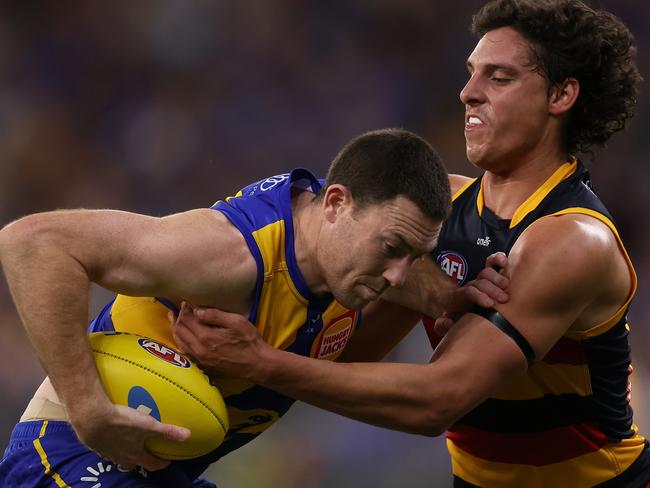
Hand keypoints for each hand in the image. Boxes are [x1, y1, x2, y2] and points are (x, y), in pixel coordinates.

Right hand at [70, 399, 189, 470]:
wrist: (92, 419)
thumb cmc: (122, 423)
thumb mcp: (148, 425)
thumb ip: (167, 431)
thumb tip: (188, 436)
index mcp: (135, 454)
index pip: (152, 464)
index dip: (161, 463)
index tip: (167, 461)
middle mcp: (121, 457)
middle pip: (133, 463)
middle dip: (142, 459)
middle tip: (148, 452)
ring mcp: (107, 452)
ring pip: (119, 457)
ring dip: (125, 452)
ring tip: (130, 443)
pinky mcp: (95, 444)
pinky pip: (106, 447)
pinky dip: (112, 443)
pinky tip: (112, 434)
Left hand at [171, 302, 267, 379]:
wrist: (257, 364)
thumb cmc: (249, 341)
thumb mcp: (236, 322)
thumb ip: (215, 315)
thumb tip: (197, 311)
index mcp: (206, 337)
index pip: (188, 320)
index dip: (184, 310)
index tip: (185, 303)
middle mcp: (199, 350)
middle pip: (180, 332)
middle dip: (177, 319)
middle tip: (176, 310)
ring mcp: (200, 360)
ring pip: (180, 344)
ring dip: (176, 331)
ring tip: (174, 322)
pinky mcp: (204, 367)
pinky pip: (186, 354)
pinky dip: (181, 344)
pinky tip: (182, 340)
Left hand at [436, 252, 508, 333]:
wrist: (452, 304)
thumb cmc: (454, 316)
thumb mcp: (444, 323)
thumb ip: (442, 325)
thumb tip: (449, 322)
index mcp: (458, 298)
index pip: (468, 293)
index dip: (478, 296)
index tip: (490, 304)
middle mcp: (470, 287)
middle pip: (480, 282)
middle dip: (492, 289)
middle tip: (504, 299)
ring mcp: (478, 280)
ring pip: (487, 273)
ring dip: (498, 278)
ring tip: (507, 286)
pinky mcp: (488, 276)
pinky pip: (492, 263)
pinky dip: (498, 259)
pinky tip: (504, 261)